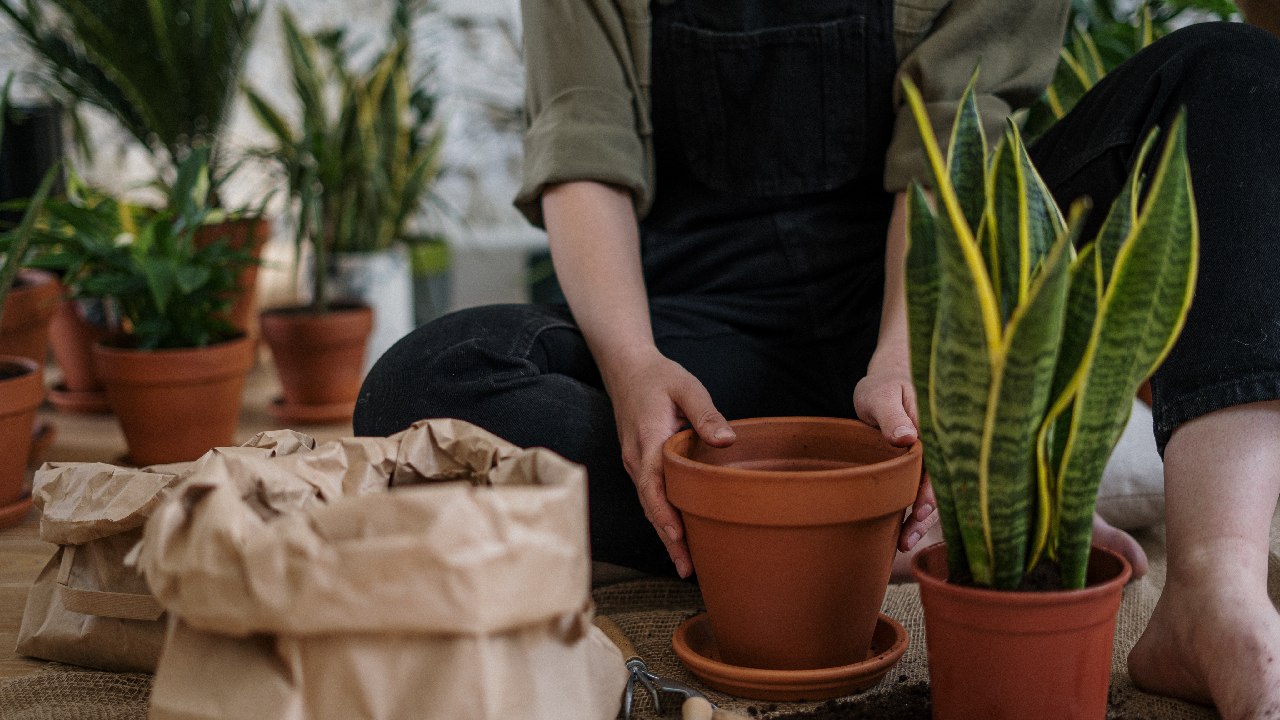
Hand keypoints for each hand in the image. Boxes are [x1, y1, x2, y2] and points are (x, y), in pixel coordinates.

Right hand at [605, 349, 735, 577]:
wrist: (625, 368)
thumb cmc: (659, 377)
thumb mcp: (686, 387)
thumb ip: (706, 414)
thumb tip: (727, 440)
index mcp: (648, 442)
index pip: (653, 487)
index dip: (665, 516)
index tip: (679, 539)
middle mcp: (636, 459)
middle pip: (650, 507)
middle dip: (667, 540)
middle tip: (689, 569)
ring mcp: (635, 463)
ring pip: (649, 505)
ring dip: (664, 534)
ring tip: (686, 563)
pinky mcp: (639, 463)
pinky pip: (650, 496)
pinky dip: (662, 517)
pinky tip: (677, 533)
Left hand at [852, 363, 936, 550]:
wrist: (885, 383)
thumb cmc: (883, 387)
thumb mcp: (881, 395)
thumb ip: (892, 415)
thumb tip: (907, 437)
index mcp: (936, 430)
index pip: (940, 465)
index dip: (932, 491)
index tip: (920, 511)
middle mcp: (939, 448)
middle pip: (940, 485)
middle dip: (927, 514)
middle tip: (908, 537)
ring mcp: (932, 460)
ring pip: (933, 493)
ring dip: (922, 519)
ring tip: (904, 543)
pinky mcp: (921, 468)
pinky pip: (923, 492)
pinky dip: (915, 512)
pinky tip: (904, 532)